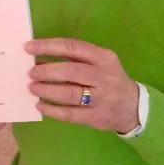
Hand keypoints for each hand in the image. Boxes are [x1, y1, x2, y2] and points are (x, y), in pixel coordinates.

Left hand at [25, 38, 139, 133]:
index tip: (29, 47)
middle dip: (48, 71)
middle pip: (72, 71)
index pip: (73, 47)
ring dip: (47, 90)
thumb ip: (73, 60)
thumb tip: (38, 60)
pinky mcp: (97, 117)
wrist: (134, 107)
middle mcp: (104, 76)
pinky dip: (53, 110)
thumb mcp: (98, 63)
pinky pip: (71, 114)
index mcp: (103, 57)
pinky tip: (40, 106)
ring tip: (32, 88)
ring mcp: (102, 98)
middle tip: (31, 73)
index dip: (49, 46)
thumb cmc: (108, 79)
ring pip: (71, 94)